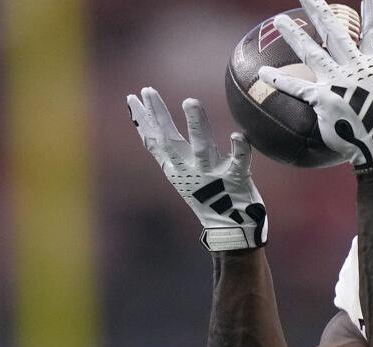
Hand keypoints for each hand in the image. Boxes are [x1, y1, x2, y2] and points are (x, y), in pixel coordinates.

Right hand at [127, 88, 266, 250]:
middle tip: (149, 91)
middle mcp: (191, 169)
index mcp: (177, 168)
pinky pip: (239, 162)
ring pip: (202, 147)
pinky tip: (237, 134)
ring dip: (196, 124)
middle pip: (171, 140)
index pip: (155, 141)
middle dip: (160, 116)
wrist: (230, 229)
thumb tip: (152, 126)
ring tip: (189, 101)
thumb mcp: (181, 173)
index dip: (144, 120)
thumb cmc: (208, 196)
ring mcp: (213, 175)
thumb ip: (169, 151)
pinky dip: (240, 149)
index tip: (132, 97)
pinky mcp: (237, 180)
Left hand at [258, 0, 372, 166]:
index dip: (372, 10)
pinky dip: (279, 81)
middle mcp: (354, 68)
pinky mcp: (323, 99)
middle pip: (334, 33)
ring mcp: (337, 82)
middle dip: (320, 11)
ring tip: (278, 20)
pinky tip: (263, 72)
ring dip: (294, 35)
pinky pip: (297, 88)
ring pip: (312, 53)